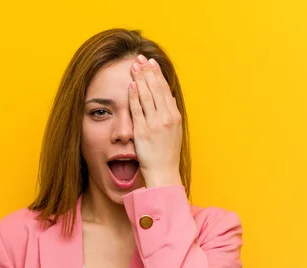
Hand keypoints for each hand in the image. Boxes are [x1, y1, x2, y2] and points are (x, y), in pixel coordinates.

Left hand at [129, 54, 182, 187]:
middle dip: (147, 71)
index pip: (165, 89)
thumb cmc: (166, 154)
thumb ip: (169, 114)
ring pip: (147, 96)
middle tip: (140, 57)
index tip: (151, 62)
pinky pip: (138, 110)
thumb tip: (167, 98)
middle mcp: (166, 117)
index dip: (157, 74)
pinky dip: (135, 97)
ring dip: (140, 79)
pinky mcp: (143, 131)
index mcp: (174, 116)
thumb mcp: (173, 131)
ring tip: (133, 66)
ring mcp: (155, 124)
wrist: (163, 172)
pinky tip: (132, 85)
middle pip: (156, 88)